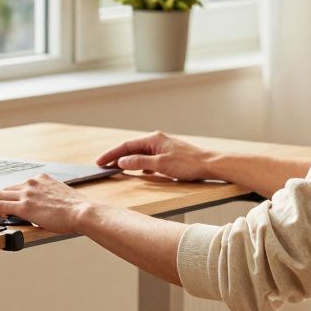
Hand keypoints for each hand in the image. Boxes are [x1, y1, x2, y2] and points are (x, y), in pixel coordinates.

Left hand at [0, 174, 97, 234]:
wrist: (82, 212)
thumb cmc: (76, 210)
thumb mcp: (60, 199)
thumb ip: (46, 200)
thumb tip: (38, 211)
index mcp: (41, 179)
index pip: (17, 186)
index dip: (5, 195)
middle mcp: (32, 183)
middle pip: (4, 189)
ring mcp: (27, 193)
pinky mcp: (24, 205)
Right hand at [93, 130, 216, 180]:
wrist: (209, 164)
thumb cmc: (188, 163)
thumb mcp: (160, 165)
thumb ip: (139, 163)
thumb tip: (122, 162)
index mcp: (153, 139)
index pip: (126, 146)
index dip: (111, 154)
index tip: (100, 162)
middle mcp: (157, 140)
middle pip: (131, 149)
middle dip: (117, 157)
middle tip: (103, 166)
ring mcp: (162, 147)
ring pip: (140, 154)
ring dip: (128, 162)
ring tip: (116, 169)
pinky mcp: (168, 155)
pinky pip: (148, 159)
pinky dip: (140, 165)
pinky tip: (138, 172)